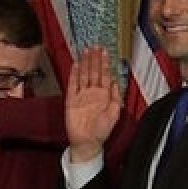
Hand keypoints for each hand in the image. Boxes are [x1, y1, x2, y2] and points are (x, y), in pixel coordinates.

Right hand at [64, 47, 120, 162]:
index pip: (105, 75)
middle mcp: (93, 93)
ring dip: (85, 63)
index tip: (105, 52)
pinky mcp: (72, 100)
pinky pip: (72, 84)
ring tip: (86, 51)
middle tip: (95, 46)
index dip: (105, 63)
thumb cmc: (102, 131)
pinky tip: (75, 64)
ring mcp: (82, 95)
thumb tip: (116, 82)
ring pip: (83, 75)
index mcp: (104, 95)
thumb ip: (116, 98)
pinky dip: (74, 74)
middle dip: (95, 59)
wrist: (87, 142)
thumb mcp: (114, 114)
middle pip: (94, 71)